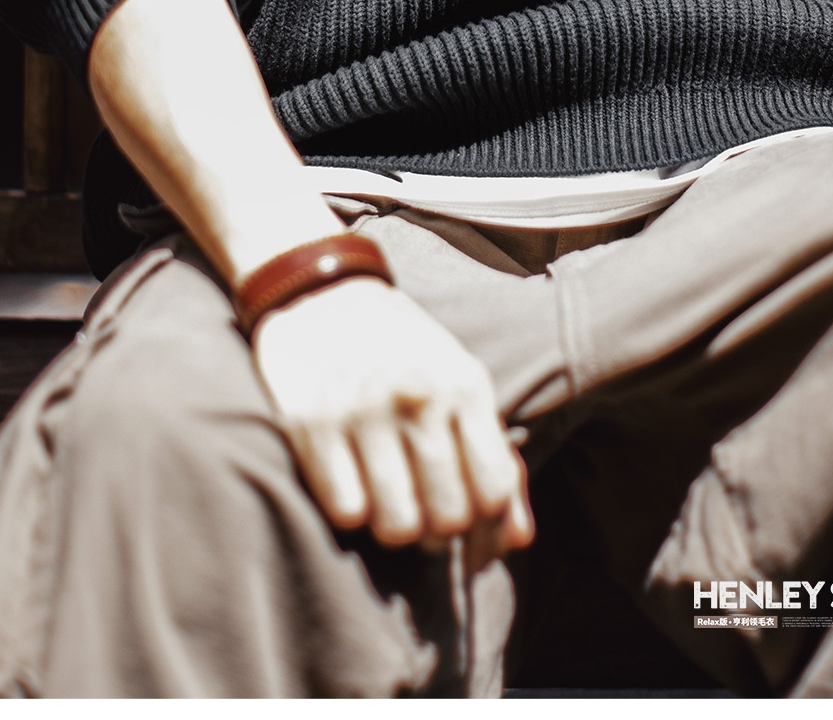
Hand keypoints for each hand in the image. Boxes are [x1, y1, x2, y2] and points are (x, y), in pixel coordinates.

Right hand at [251, 275, 533, 559]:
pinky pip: (347, 512)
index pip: (495, 490)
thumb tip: (519, 540)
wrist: (323, 292)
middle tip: (423, 511)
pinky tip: (351, 481)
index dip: (486, 526)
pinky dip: (351, 510)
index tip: (467, 524)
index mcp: (465, 383)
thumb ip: (493, 455)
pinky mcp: (312, 422)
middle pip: (448, 516)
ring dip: (394, 526)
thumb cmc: (402, 349)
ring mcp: (364, 409)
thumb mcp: (458, 380)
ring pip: (397, 525)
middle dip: (439, 531)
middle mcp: (420, 395)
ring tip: (388, 501)